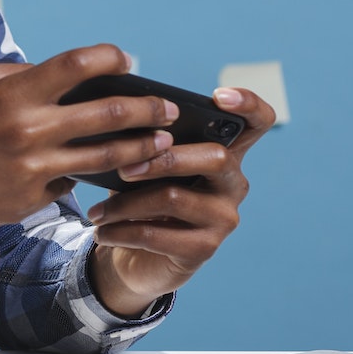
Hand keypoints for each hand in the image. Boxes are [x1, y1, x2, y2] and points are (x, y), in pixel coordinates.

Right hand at [0, 44, 178, 262]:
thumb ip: (12, 74)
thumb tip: (52, 72)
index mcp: (11, 94)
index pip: (78, 66)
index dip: (110, 58)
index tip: (125, 60)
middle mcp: (27, 132)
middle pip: (108, 115)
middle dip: (147, 109)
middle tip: (168, 108)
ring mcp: (31, 171)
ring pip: (104, 159)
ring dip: (139, 150)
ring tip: (160, 145)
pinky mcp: (29, 202)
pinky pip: (68, 186)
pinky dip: (81, 177)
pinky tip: (99, 174)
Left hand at [86, 84, 275, 316]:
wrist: (135, 258)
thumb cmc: (140, 197)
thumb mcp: (142, 165)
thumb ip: (143, 141)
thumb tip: (113, 118)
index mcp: (224, 152)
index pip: (257, 123)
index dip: (247, 104)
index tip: (218, 95)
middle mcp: (233, 183)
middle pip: (214, 157)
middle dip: (163, 158)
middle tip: (122, 169)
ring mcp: (223, 218)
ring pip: (174, 197)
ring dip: (124, 204)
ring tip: (96, 211)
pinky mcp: (204, 249)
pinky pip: (157, 234)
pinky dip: (121, 231)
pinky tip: (102, 232)